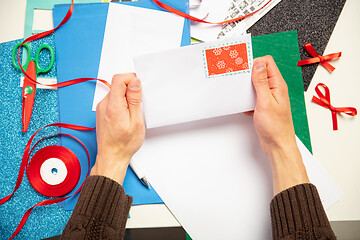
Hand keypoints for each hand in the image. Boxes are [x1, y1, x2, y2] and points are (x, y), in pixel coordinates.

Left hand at [91, 73, 144, 184]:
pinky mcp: (102, 111)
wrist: (112, 157)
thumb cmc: (124, 144)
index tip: (139, 87)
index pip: (119, 79)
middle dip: (130, 89)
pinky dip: (122, 103)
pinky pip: (113, 100)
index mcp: (113, 106)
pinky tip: (127, 115)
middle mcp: (104, 105)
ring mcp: (101, 108)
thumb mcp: (136, 122)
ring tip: (132, 112)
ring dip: (126, 97)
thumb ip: (135, 100)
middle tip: (138, 103)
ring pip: (116, 92)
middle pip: (117, 84)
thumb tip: (135, 82)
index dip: (131, 79)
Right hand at [251, 56, 308, 194]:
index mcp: (278, 85)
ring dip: (247, 87)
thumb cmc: (275, 127)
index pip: (267, 63)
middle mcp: (274, 89)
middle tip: (238, 78)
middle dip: (248, 74)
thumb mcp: (265, 101)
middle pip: (260, 72)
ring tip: (240, 92)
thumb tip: (258, 63)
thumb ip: (262, 81)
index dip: (254, 62)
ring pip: (255, 85)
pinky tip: (244, 106)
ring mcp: (269, 97)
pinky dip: (247, 99)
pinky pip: (253, 96)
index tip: (242, 66)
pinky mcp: (264, 105)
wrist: (277, 145)